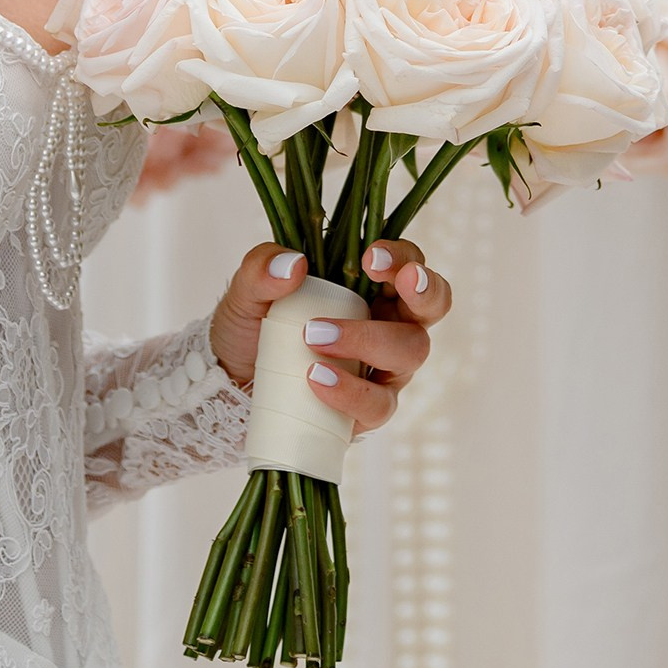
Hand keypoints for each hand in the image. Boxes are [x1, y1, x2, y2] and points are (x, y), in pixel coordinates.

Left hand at [210, 238, 450, 431]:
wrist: (234, 386)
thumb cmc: (254, 329)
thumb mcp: (246, 293)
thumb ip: (260, 270)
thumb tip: (293, 265)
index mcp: (371, 286)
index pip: (408, 262)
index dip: (402, 257)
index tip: (370, 258)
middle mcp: (389, 323)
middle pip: (433, 304)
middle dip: (423, 290)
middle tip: (395, 281)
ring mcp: (385, 369)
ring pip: (411, 352)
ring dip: (369, 340)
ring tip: (316, 338)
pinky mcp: (368, 409)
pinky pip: (379, 404)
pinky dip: (351, 391)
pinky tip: (317, 379)